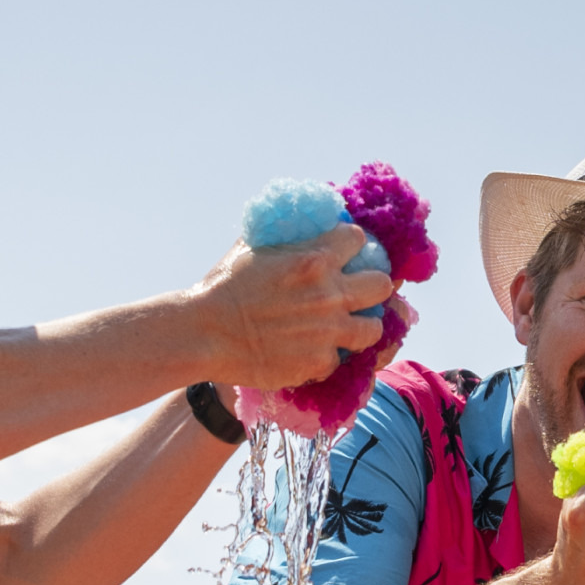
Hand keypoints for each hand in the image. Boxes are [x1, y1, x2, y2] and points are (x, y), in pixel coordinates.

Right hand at [196, 227, 397, 391]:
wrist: (203, 334)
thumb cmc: (222, 286)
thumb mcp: (253, 246)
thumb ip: (285, 236)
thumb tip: (299, 222)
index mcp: (316, 258)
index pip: (358, 240)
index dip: (350, 245)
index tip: (343, 252)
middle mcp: (329, 294)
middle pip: (382, 284)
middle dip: (371, 285)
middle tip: (355, 291)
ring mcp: (328, 331)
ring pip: (374, 328)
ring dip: (361, 325)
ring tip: (346, 325)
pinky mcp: (318, 363)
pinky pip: (338, 358)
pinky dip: (325, 355)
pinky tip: (309, 350)